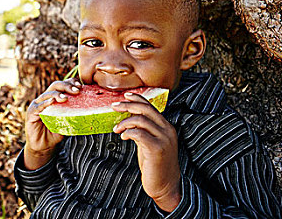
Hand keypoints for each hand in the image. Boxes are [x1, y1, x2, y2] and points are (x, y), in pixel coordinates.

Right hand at [24, 77, 81, 169]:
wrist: (44, 146)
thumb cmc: (55, 133)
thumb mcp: (67, 123)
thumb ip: (74, 115)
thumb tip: (90, 111)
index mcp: (54, 98)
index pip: (63, 85)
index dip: (71, 83)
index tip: (80, 86)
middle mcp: (46, 99)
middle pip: (55, 86)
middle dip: (66, 86)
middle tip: (76, 91)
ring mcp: (37, 105)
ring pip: (47, 94)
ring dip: (57, 94)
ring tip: (65, 98)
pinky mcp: (31, 113)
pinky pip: (39, 106)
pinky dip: (45, 103)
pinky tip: (52, 102)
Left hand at [112, 92, 181, 212]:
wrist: (166, 186)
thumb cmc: (155, 164)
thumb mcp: (149, 142)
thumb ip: (143, 130)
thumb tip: (128, 119)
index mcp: (166, 127)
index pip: (151, 106)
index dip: (137, 99)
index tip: (125, 96)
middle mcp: (167, 130)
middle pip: (145, 109)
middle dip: (127, 106)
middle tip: (114, 106)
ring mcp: (164, 139)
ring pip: (141, 120)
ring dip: (124, 122)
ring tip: (116, 129)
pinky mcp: (157, 149)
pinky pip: (139, 134)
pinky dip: (128, 132)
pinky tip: (123, 136)